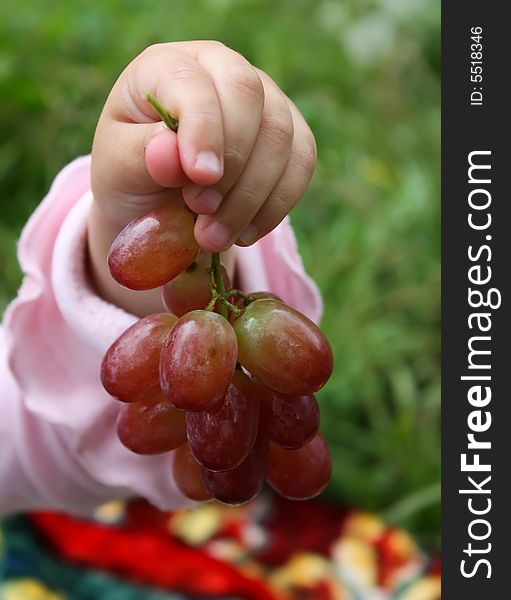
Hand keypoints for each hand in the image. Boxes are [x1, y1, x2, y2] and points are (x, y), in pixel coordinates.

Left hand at [89, 41, 315, 314]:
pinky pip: (302, 164)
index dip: (203, 128)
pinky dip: (277, 205)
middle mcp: (221, 70)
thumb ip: (141, 155)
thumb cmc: (133, 172)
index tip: (199, 176)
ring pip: (281, 135)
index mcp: (168, 66)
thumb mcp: (119, 167)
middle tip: (201, 213)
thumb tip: (171, 152)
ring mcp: (262, 99)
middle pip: (249, 96)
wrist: (158, 199)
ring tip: (213, 237)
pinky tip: (245, 234)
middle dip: (231, 164)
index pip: (195, 81)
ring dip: (251, 197)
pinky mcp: (289, 135)